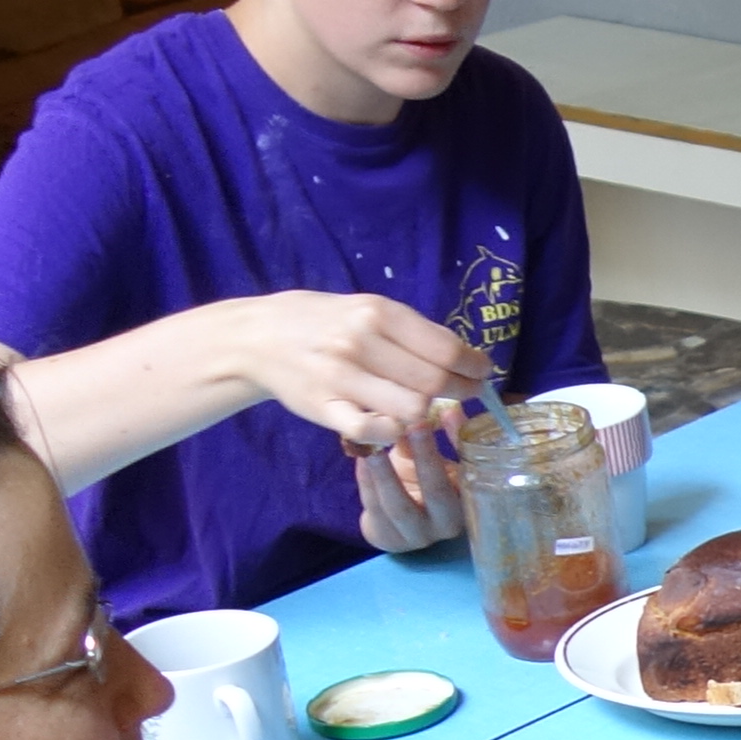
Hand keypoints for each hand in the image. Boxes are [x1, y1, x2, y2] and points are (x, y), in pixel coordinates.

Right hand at [235, 292, 489, 450]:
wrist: (259, 337)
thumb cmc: (322, 321)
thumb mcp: (365, 308)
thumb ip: (408, 329)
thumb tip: (461, 353)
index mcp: (376, 312)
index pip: (445, 347)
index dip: (473, 365)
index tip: (482, 371)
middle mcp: (360, 343)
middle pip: (434, 381)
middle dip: (461, 390)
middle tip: (467, 392)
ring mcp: (341, 378)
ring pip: (412, 409)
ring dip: (429, 413)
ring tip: (430, 407)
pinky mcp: (326, 408)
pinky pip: (375, 431)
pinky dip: (394, 432)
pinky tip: (397, 423)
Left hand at [347, 419, 471, 553]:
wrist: (396, 522)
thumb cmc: (420, 481)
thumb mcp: (430, 458)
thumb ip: (432, 435)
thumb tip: (438, 400)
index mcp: (468, 500)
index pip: (469, 470)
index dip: (458, 440)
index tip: (448, 411)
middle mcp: (448, 523)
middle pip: (438, 492)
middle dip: (425, 457)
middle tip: (414, 425)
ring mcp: (417, 535)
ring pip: (399, 505)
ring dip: (385, 472)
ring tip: (373, 444)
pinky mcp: (387, 538)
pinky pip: (374, 508)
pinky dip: (367, 480)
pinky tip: (360, 457)